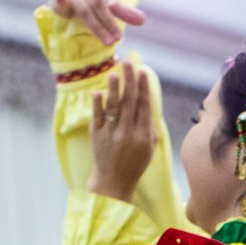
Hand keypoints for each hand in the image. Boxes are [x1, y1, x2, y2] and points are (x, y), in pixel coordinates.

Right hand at [50, 0, 145, 45]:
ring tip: (109, 41)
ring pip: (82, 8)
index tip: (116, 10)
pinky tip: (66, 12)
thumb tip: (142, 20)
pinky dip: (64, 8)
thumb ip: (123, 10)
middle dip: (108, 21)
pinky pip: (61, 6)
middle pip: (94, 0)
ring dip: (96, 27)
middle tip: (118, 38)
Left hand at [87, 56, 156, 201]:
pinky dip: (97, 104)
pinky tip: (98, 91)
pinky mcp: (96, 135)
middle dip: (129, 81)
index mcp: (142, 136)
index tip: (143, 72)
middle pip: (129, 102)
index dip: (143, 88)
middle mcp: (127, 133)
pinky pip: (97, 117)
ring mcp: (110, 134)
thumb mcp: (149, 147)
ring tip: (114, 72)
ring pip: (113, 107)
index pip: (144, 107)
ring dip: (114, 88)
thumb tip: (148, 99)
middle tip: (128, 63)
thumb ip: (149, 125)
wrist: (113, 181)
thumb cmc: (135, 163)